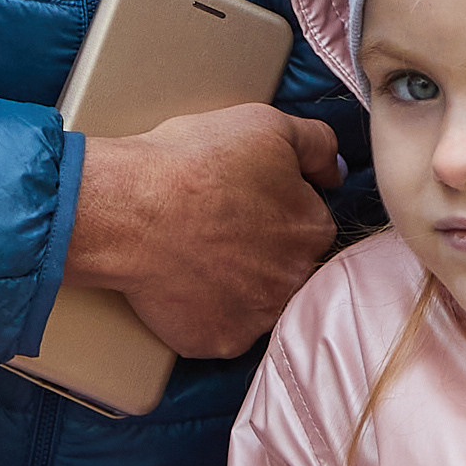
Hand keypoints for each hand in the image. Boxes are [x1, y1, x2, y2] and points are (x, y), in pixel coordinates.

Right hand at [67, 102, 341, 358]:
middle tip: (217, 227)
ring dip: (235, 284)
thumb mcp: (267, 125)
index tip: (244, 201)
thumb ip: (318, 144)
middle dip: (260, 251)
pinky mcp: (218, 340)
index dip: (276, 209)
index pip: (309, 223)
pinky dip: (202, 311)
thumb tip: (335, 172)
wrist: (129, 211)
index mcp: (313, 229)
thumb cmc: (194, 163)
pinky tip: (182, 283)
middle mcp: (295, 279)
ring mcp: (257, 315)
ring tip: (196, 254)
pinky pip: (218, 329)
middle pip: (286, 266)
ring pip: (254, 300)